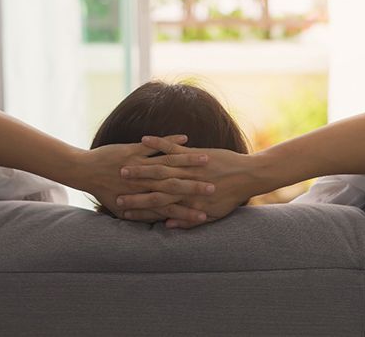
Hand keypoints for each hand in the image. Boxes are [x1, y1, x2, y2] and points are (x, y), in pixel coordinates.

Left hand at [70, 135, 214, 221]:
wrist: (83, 172)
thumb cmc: (103, 190)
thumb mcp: (123, 208)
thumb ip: (145, 215)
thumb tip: (165, 226)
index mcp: (142, 198)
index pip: (171, 207)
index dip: (189, 211)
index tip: (207, 213)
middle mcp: (144, 183)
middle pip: (175, 186)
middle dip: (196, 187)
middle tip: (214, 188)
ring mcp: (140, 165)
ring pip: (169, 164)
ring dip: (189, 162)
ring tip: (207, 160)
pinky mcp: (134, 150)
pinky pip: (155, 145)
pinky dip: (170, 140)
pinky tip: (186, 136)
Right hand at [116, 136, 259, 227]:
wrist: (250, 177)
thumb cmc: (232, 196)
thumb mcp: (213, 213)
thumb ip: (190, 221)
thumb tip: (170, 226)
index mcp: (188, 202)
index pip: (157, 208)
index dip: (137, 209)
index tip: (120, 209)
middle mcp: (185, 186)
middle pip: (153, 189)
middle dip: (132, 190)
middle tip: (114, 191)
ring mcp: (190, 169)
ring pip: (160, 169)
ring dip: (140, 168)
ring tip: (122, 167)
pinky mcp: (195, 154)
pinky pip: (173, 148)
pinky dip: (159, 143)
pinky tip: (144, 138)